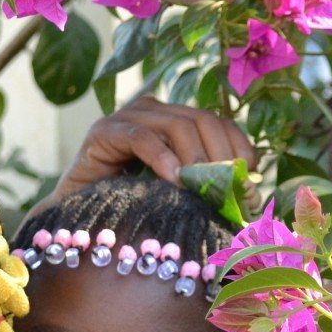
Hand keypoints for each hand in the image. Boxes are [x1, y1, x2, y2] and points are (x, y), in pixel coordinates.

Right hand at [34, 97, 256, 216]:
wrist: (82, 221)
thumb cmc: (135, 209)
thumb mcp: (180, 195)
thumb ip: (209, 186)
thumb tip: (250, 192)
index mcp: (175, 121)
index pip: (218, 121)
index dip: (238, 145)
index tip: (250, 176)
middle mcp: (154, 111)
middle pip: (202, 119)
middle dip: (221, 154)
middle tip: (228, 187)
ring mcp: (128, 117)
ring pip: (177, 125)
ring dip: (196, 158)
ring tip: (202, 188)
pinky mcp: (104, 131)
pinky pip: (141, 137)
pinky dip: (162, 157)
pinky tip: (174, 180)